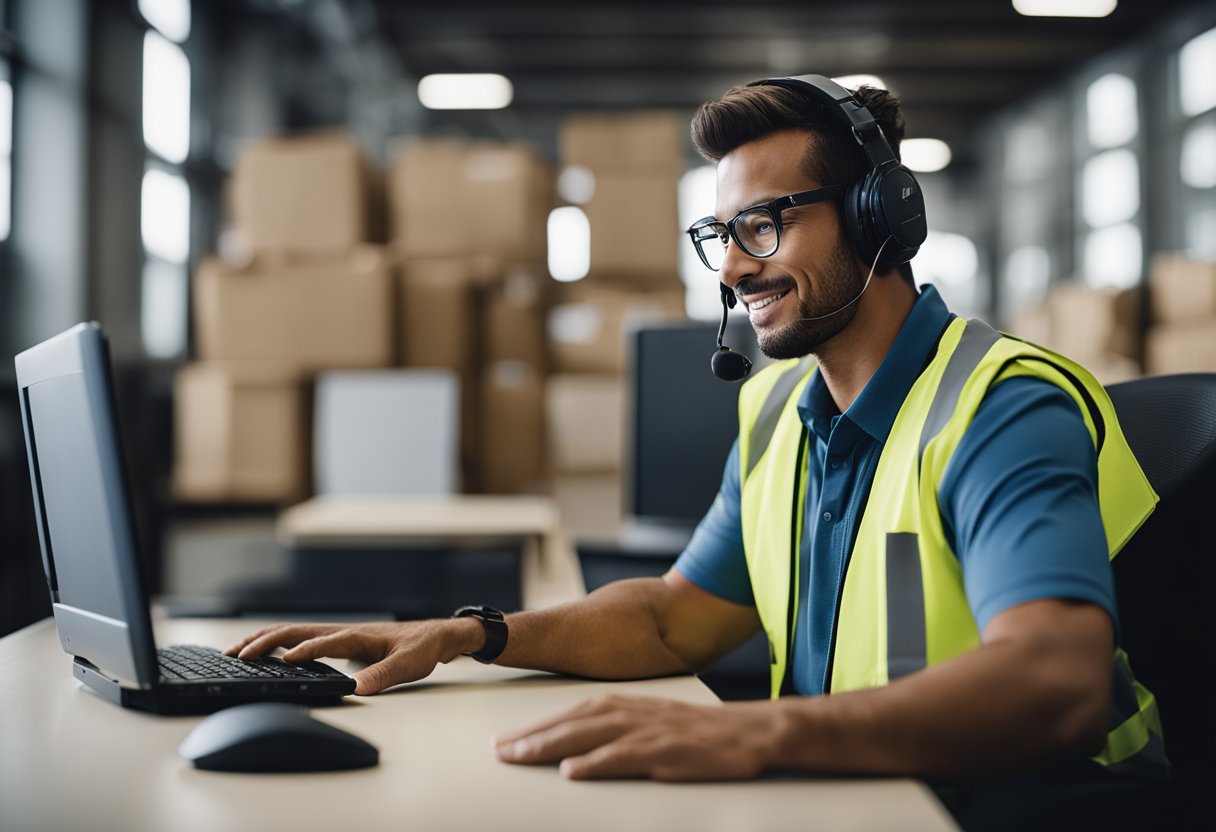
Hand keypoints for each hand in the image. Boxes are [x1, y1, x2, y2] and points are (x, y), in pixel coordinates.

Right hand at [223, 619, 479, 694]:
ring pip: (293, 632)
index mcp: (357, 635)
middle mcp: (343, 631)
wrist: (436, 635)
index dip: (302, 652)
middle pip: (295, 632)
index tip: (280, 662)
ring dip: (264, 640)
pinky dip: (276, 642)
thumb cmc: (423, 647)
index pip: (322, 642)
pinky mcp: (339, 641)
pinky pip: (301, 638)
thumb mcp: (408, 665)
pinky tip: (264, 653)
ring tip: (235, 651)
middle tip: (236, 656)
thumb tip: (358, 689)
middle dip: (264, 642)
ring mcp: (339, 634)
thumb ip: (383, 675)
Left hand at [494, 694, 785, 780]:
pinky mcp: (666, 751)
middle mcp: (632, 712)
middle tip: (498, 750)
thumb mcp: (654, 725)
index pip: (572, 712)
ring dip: (550, 745)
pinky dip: (597, 762)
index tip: (506, 738)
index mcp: (627, 704)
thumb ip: (619, 734)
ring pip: (589, 735)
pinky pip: (625, 756)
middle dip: (532, 735)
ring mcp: (648, 731)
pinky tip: (573, 770)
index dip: (537, 725)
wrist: (751, 731)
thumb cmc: (701, 734)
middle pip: (571, 722)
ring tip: (519, 756)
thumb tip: (578, 755)